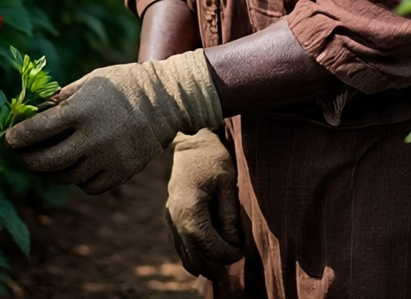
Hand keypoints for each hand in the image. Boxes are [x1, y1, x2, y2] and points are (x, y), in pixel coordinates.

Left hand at [3, 50, 221, 194]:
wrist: (167, 99)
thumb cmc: (123, 85)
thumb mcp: (91, 81)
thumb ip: (62, 99)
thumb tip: (31, 115)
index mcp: (81, 111)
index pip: (37, 131)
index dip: (17, 138)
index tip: (8, 139)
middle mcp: (92, 138)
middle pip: (45, 162)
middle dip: (27, 160)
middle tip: (21, 155)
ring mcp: (106, 159)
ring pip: (65, 177)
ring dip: (53, 169)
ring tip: (53, 157)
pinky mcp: (120, 174)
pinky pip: (87, 186)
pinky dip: (79, 178)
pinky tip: (81, 163)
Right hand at [165, 129, 244, 276]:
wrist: (190, 142)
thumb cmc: (212, 158)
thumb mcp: (227, 183)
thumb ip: (229, 216)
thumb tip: (235, 245)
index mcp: (189, 209)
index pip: (208, 245)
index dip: (226, 254)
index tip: (242, 253)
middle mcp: (174, 218)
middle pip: (193, 256)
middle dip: (214, 266)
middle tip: (234, 265)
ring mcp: (169, 218)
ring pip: (184, 254)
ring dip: (202, 264)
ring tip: (222, 268)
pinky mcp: (169, 217)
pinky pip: (179, 244)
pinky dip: (193, 254)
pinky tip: (207, 257)